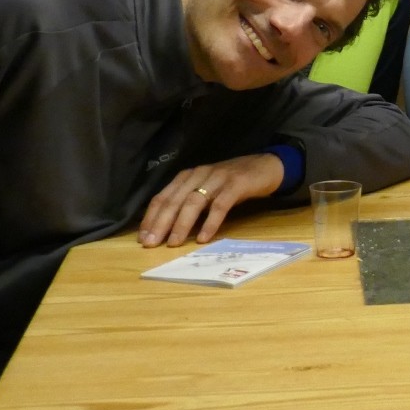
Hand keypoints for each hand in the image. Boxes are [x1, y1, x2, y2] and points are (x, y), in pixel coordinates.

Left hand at [139, 153, 283, 245]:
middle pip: (175, 200)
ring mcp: (218, 178)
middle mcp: (199, 174)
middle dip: (161, 223)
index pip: (163, 197)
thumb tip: (168, 228)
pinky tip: (203, 238)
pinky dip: (210, 222)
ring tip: (173, 243)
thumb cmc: (233, 182)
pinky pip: (220, 205)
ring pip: (194, 202)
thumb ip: (190, 203)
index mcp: (188, 176)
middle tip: (151, 243)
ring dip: (181, 224)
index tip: (142, 238)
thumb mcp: (207, 189)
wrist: (266, 166)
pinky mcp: (236, 184)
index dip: (151, 217)